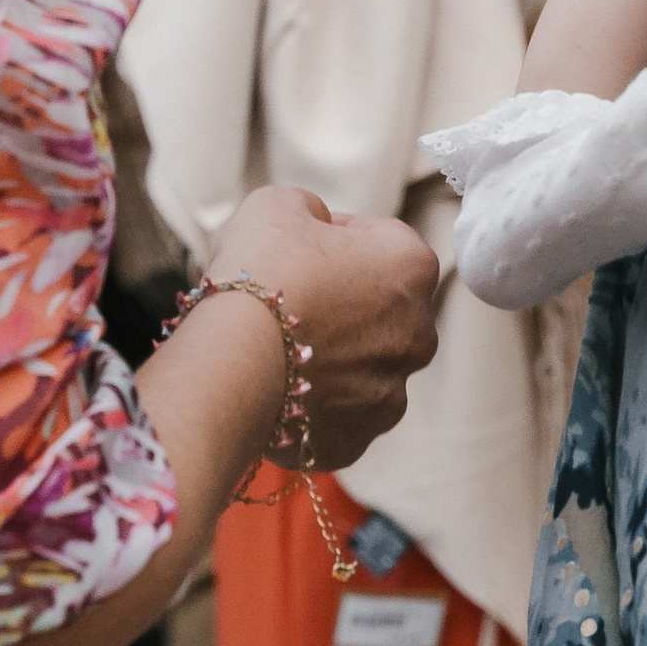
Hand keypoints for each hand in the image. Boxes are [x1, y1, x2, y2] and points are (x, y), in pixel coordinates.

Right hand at [202, 181, 439, 472]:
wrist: (229, 364)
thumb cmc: (260, 274)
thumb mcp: (278, 205)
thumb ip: (310, 208)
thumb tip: (314, 224)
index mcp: (411, 267)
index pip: (381, 239)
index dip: (336, 237)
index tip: (298, 247)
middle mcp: (418, 334)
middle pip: (379, 308)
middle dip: (341, 301)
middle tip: (286, 297)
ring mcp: (390, 394)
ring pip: (363, 365)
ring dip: (332, 355)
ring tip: (277, 348)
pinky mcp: (357, 440)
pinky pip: (339, 414)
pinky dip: (314, 403)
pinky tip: (277, 387)